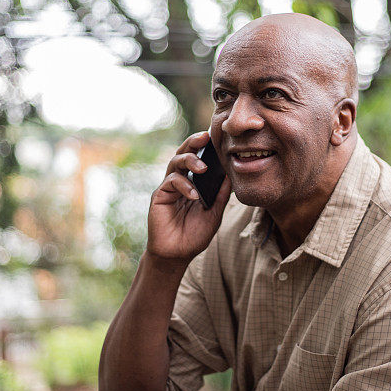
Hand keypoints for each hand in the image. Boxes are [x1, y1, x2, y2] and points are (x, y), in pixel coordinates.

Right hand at [146, 131, 231, 260]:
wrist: (177, 254)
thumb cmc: (194, 234)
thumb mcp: (214, 213)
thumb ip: (221, 195)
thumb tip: (231, 176)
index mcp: (192, 182)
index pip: (198, 159)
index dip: (205, 147)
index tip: (217, 137)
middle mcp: (179, 181)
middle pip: (183, 153)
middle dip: (194, 142)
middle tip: (206, 136)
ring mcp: (168, 188)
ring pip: (175, 162)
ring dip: (189, 161)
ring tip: (203, 168)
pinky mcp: (159, 196)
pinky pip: (171, 182)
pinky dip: (184, 185)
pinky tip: (194, 195)